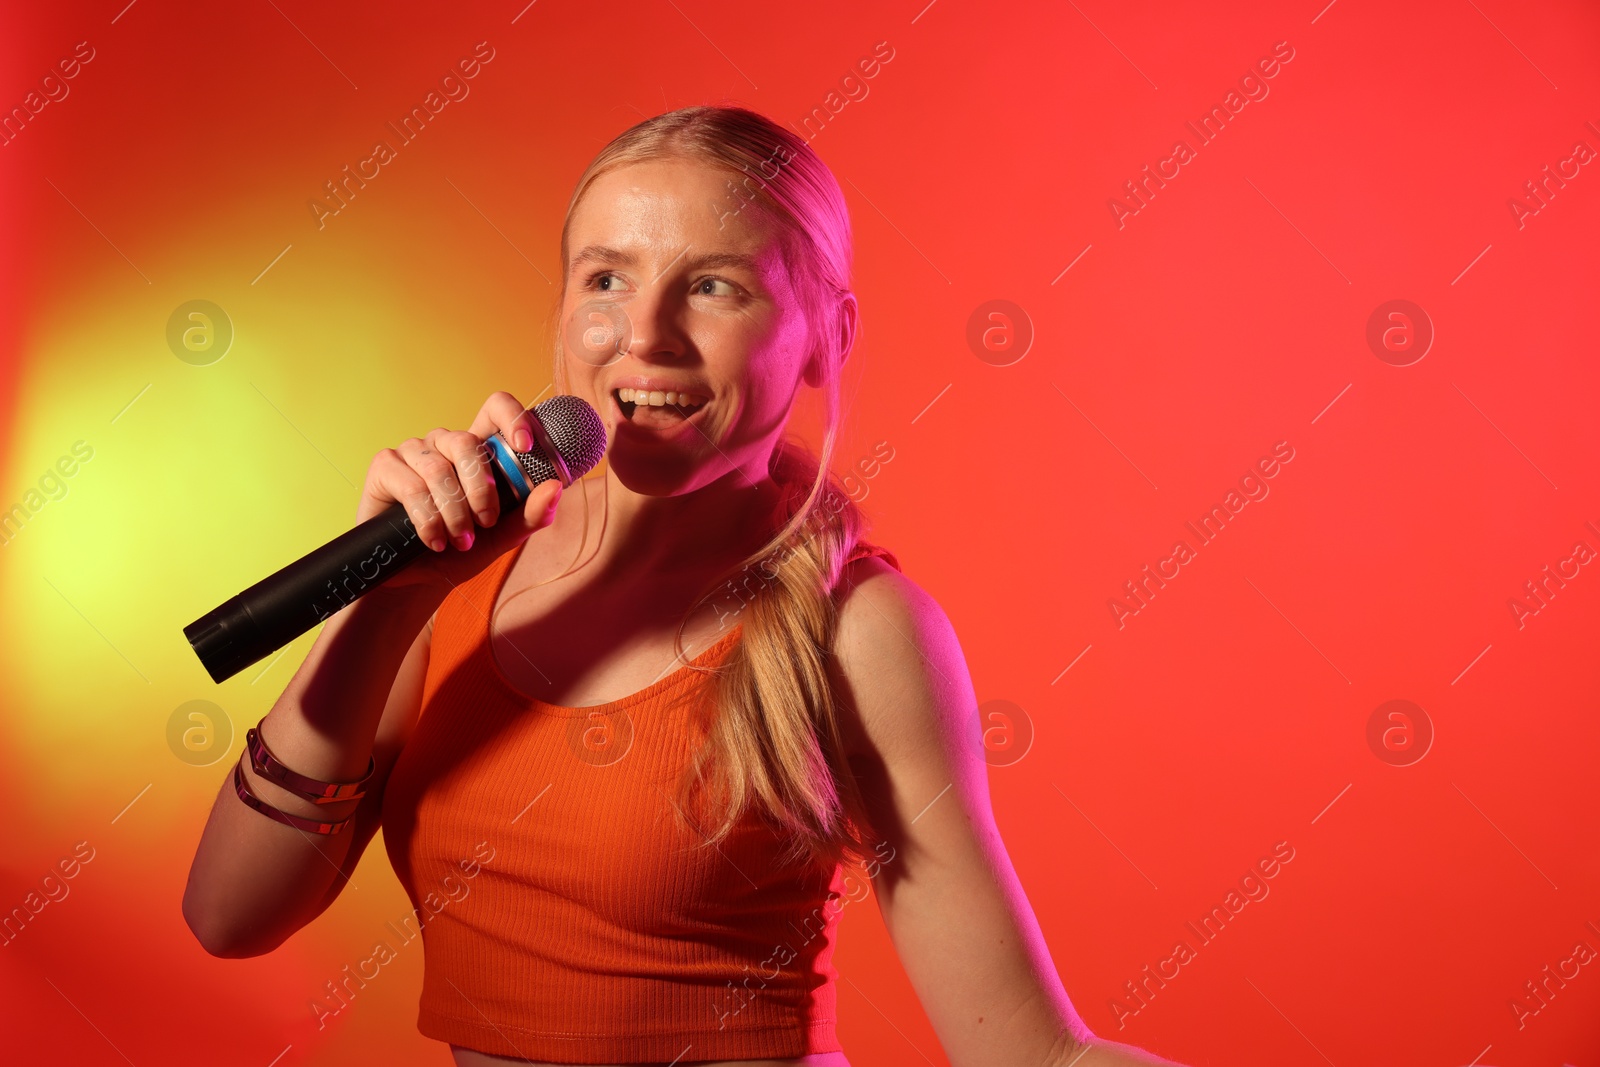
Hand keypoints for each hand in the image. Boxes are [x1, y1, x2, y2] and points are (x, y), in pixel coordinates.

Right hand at [357, 391, 562, 595]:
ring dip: (454, 512)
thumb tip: (555, 488)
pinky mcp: (385, 466)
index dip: (512, 417)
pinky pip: (411, 486)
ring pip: (438, 468)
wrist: (418, 577)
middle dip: (480, 489)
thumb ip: (531, 515)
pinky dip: (427, 519)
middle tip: (485, 523)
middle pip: (466, 442)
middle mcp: (445, 444)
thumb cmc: (461, 549)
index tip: (525, 446)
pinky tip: (434, 540)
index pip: (495, 408)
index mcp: (478, 450)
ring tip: (460, 542)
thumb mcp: (503, 537)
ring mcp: (413, 452)